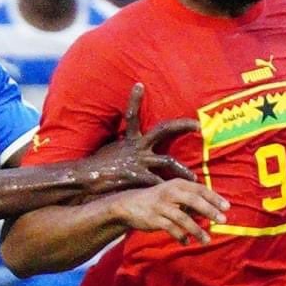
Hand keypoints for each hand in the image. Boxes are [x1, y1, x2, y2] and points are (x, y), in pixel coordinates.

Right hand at [85, 84, 200, 192]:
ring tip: (195, 180)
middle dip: (182, 126)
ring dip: (183, 171)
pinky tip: (177, 201)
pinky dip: (166, 191)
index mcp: (129, 138)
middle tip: (198, 125)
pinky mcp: (137, 177)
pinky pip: (157, 184)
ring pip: (167, 161)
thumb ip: (125, 144)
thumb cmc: (99, 165)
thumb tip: (128, 140)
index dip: (134, 99)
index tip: (139, 84)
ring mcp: (138, 161)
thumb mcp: (112, 148)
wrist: (86, 180)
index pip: (131, 114)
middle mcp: (137, 146)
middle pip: (163, 130)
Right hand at [110, 178, 231, 244]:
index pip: (200, 189)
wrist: (128, 205)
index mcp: (177, 184)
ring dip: (197, 230)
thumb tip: (213, 209)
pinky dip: (181, 236)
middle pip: (194, 200)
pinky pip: (171, 229)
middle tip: (223, 220)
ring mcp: (161, 206)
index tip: (227, 207)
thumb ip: (191, 200)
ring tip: (206, 240)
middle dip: (210, 210)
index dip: (214, 198)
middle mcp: (170, 192)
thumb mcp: (173, 194)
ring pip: (183, 218)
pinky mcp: (154, 219)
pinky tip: (187, 242)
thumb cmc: (157, 200)